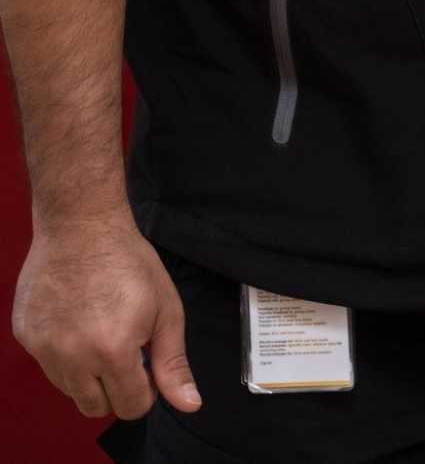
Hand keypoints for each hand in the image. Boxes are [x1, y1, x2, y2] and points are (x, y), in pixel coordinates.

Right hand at [12, 215, 200, 420]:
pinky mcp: (25, 337)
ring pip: (70, 390)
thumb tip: (190, 404)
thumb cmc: (128, 261)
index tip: (146, 366)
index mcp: (113, 352)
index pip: (131, 407)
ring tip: (100, 330)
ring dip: (87, 373)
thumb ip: (173, 362)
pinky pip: (48, 365)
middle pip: (96, 408)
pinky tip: (76, 319)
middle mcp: (73, 358)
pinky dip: (63, 353)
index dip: (145, 390)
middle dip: (116, 388)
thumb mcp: (165, 308)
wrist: (81, 225)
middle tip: (124, 351)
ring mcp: (44, 349)